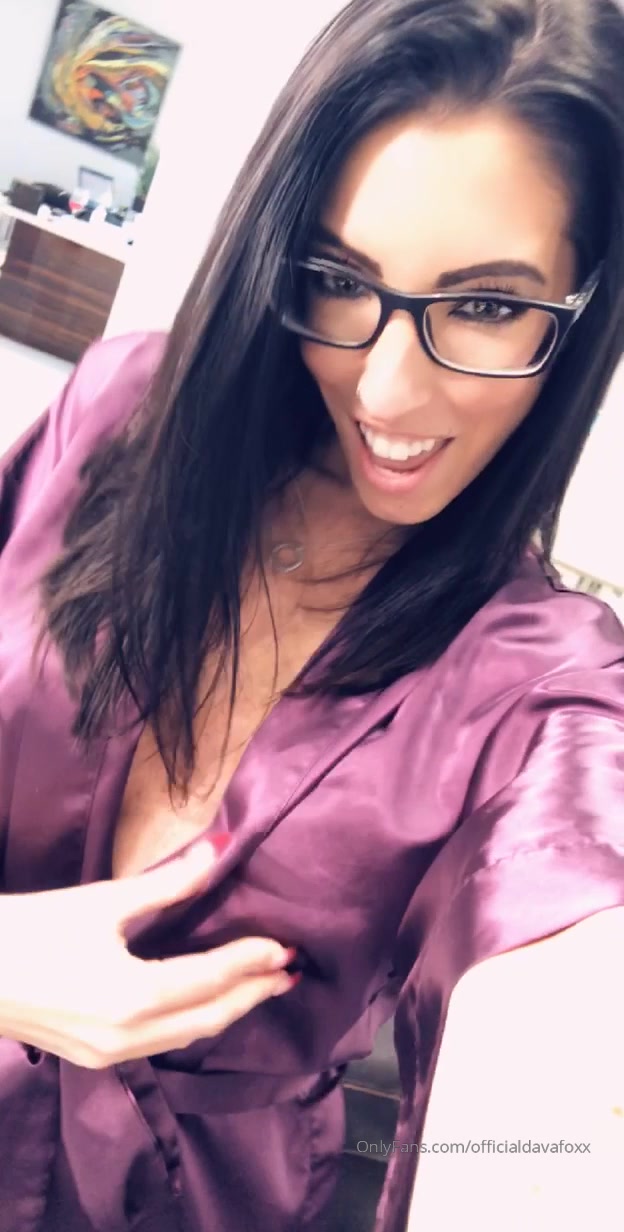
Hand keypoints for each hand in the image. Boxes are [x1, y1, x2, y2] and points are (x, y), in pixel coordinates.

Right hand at [0, 841, 294, 1067]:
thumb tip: (219, 850)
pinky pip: (162, 1042)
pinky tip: (206, 1001)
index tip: (286, 946)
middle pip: (209, 1018)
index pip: (211, 979)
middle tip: (289, 971)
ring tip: (260, 985)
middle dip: (252, 994)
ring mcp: (110, 1055)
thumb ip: (168, 883)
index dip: (252, 961)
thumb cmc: (31, 929)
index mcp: (133, 997)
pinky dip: (194, 1021)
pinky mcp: (95, 1057)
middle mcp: (128, 1037)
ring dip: (227, 1011)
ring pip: (187, 1036)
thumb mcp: (102, 902)